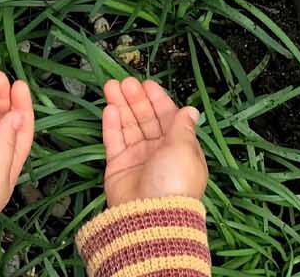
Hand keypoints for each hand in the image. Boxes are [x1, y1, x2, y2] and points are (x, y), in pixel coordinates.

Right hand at [102, 78, 206, 206]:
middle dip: (136, 99)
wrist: (149, 217)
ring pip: (128, 126)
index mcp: (179, 147)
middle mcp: (158, 151)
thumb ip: (182, 126)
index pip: (167, 116)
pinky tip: (109, 108)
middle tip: (125, 82)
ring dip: (121, 106)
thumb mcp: (184, 149)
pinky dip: (111, 125)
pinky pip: (114, 141)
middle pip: (146, 119)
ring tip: (111, 86)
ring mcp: (137, 159)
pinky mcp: (118, 168)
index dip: (157, 99)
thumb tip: (191, 109)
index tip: (146, 83)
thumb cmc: (174, 182)